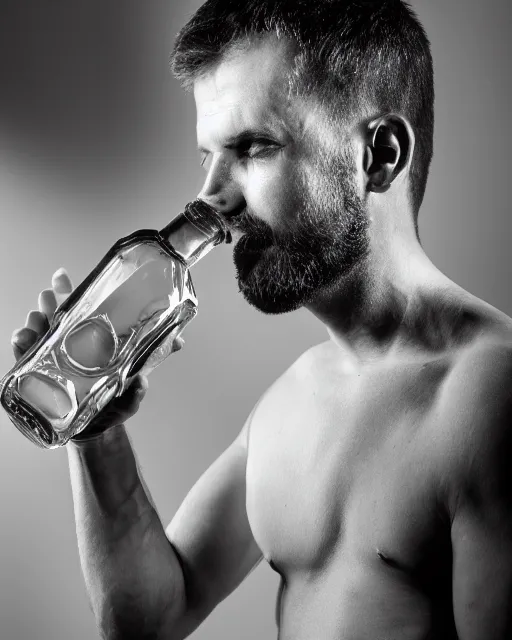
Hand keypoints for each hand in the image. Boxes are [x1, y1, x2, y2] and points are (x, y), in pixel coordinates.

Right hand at [10, 267, 183, 441]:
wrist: (98, 432)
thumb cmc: (117, 404)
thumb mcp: (136, 383)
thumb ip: (153, 362)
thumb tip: (178, 343)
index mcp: (93, 343)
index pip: (81, 312)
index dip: (71, 293)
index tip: (61, 276)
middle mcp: (71, 347)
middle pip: (55, 319)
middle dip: (48, 305)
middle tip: (47, 297)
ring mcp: (54, 362)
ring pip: (39, 336)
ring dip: (34, 325)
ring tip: (35, 321)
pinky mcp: (40, 378)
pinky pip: (26, 361)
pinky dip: (21, 349)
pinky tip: (21, 341)